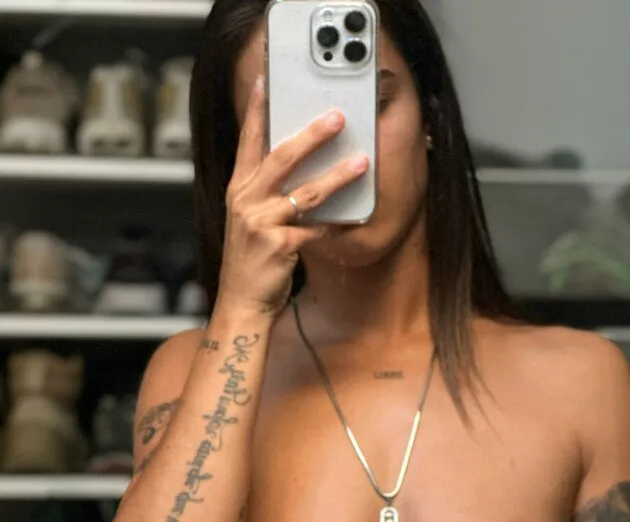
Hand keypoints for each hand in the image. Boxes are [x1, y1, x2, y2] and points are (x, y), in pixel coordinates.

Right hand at [215, 74, 368, 319]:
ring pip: (305, 192)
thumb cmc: (251, 262)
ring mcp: (261, 223)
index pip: (248, 141)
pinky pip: (316, 230)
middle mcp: (246, 200)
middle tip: (337, 117)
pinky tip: (352, 218)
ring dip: (337, 176)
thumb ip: (269, 195)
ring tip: (362, 163)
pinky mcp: (279, 246)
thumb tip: (303, 172)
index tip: (266, 81)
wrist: (242, 302)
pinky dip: (335, 224)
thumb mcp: (252, 221)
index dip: (256, 109)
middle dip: (312, 135)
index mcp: (238, 189)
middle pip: (282, 157)